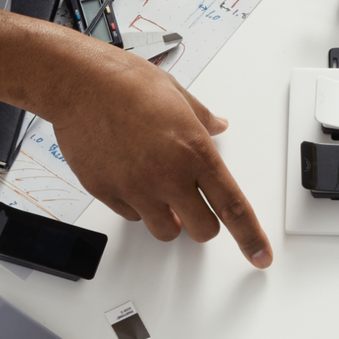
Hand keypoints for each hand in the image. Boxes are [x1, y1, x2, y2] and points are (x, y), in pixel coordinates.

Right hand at [44, 35, 271, 265]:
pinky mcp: (107, 192)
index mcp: (194, 151)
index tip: (260, 256)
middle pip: (202, 230)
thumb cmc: (125, 82)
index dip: (251, 237)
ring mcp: (136, 188)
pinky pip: (131, 216)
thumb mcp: (176, 94)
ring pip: (166, 231)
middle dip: (203, 224)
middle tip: (196, 207)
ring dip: (170, 219)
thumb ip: (202, 119)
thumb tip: (218, 126)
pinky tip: (129, 177)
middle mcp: (168, 176)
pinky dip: (136, 205)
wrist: (78, 83)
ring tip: (159, 191)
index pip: (233, 206)